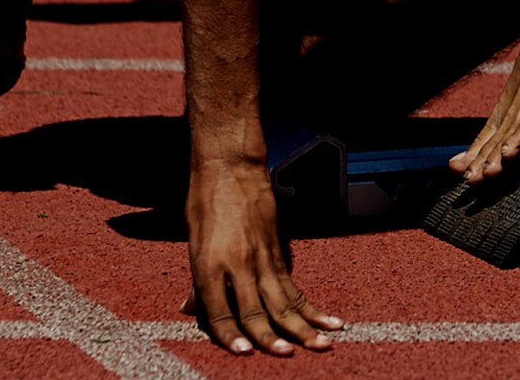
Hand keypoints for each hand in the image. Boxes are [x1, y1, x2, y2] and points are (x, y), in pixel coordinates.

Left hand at [184, 161, 343, 354]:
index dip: (230, 335)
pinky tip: (330, 320)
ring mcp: (262, 257)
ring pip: (283, 300)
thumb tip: (189, 309)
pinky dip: (312, 306)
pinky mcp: (279, 250)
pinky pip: (295, 285)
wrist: (230, 164)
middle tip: (286, 355)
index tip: (243, 353)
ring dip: (303, 327)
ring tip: (321, 346)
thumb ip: (197, 280)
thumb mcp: (192, 241)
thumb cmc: (205, 199)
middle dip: (271, 337)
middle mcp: (238, 263)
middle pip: (256, 310)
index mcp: (209, 263)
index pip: (219, 310)